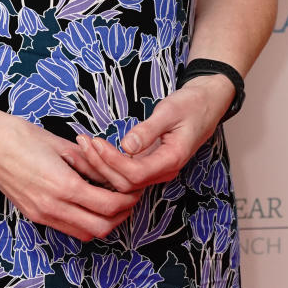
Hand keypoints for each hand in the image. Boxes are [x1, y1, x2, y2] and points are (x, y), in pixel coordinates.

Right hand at [0, 108, 142, 241]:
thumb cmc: (20, 135)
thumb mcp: (62, 144)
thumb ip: (89, 165)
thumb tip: (112, 176)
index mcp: (63, 185)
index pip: (108, 205)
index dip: (128, 199)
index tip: (135, 187)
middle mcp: (52, 207)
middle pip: (101, 227)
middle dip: (121, 215)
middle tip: (128, 197)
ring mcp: (41, 214)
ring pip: (84, 234)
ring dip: (102, 222)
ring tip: (110, 201)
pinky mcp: (33, 215)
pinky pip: (66, 228)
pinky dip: (83, 222)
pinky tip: (86, 204)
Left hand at [72, 77, 234, 192]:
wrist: (206, 104)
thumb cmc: (191, 105)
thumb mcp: (169, 111)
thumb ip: (148, 130)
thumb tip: (126, 145)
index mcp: (172, 160)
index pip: (136, 174)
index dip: (113, 162)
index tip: (96, 142)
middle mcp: (164, 171)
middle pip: (126, 183)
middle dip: (101, 165)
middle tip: (82, 142)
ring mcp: (156, 170)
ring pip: (123, 182)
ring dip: (101, 167)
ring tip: (82, 147)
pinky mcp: (149, 165)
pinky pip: (125, 173)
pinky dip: (107, 165)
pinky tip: (92, 152)